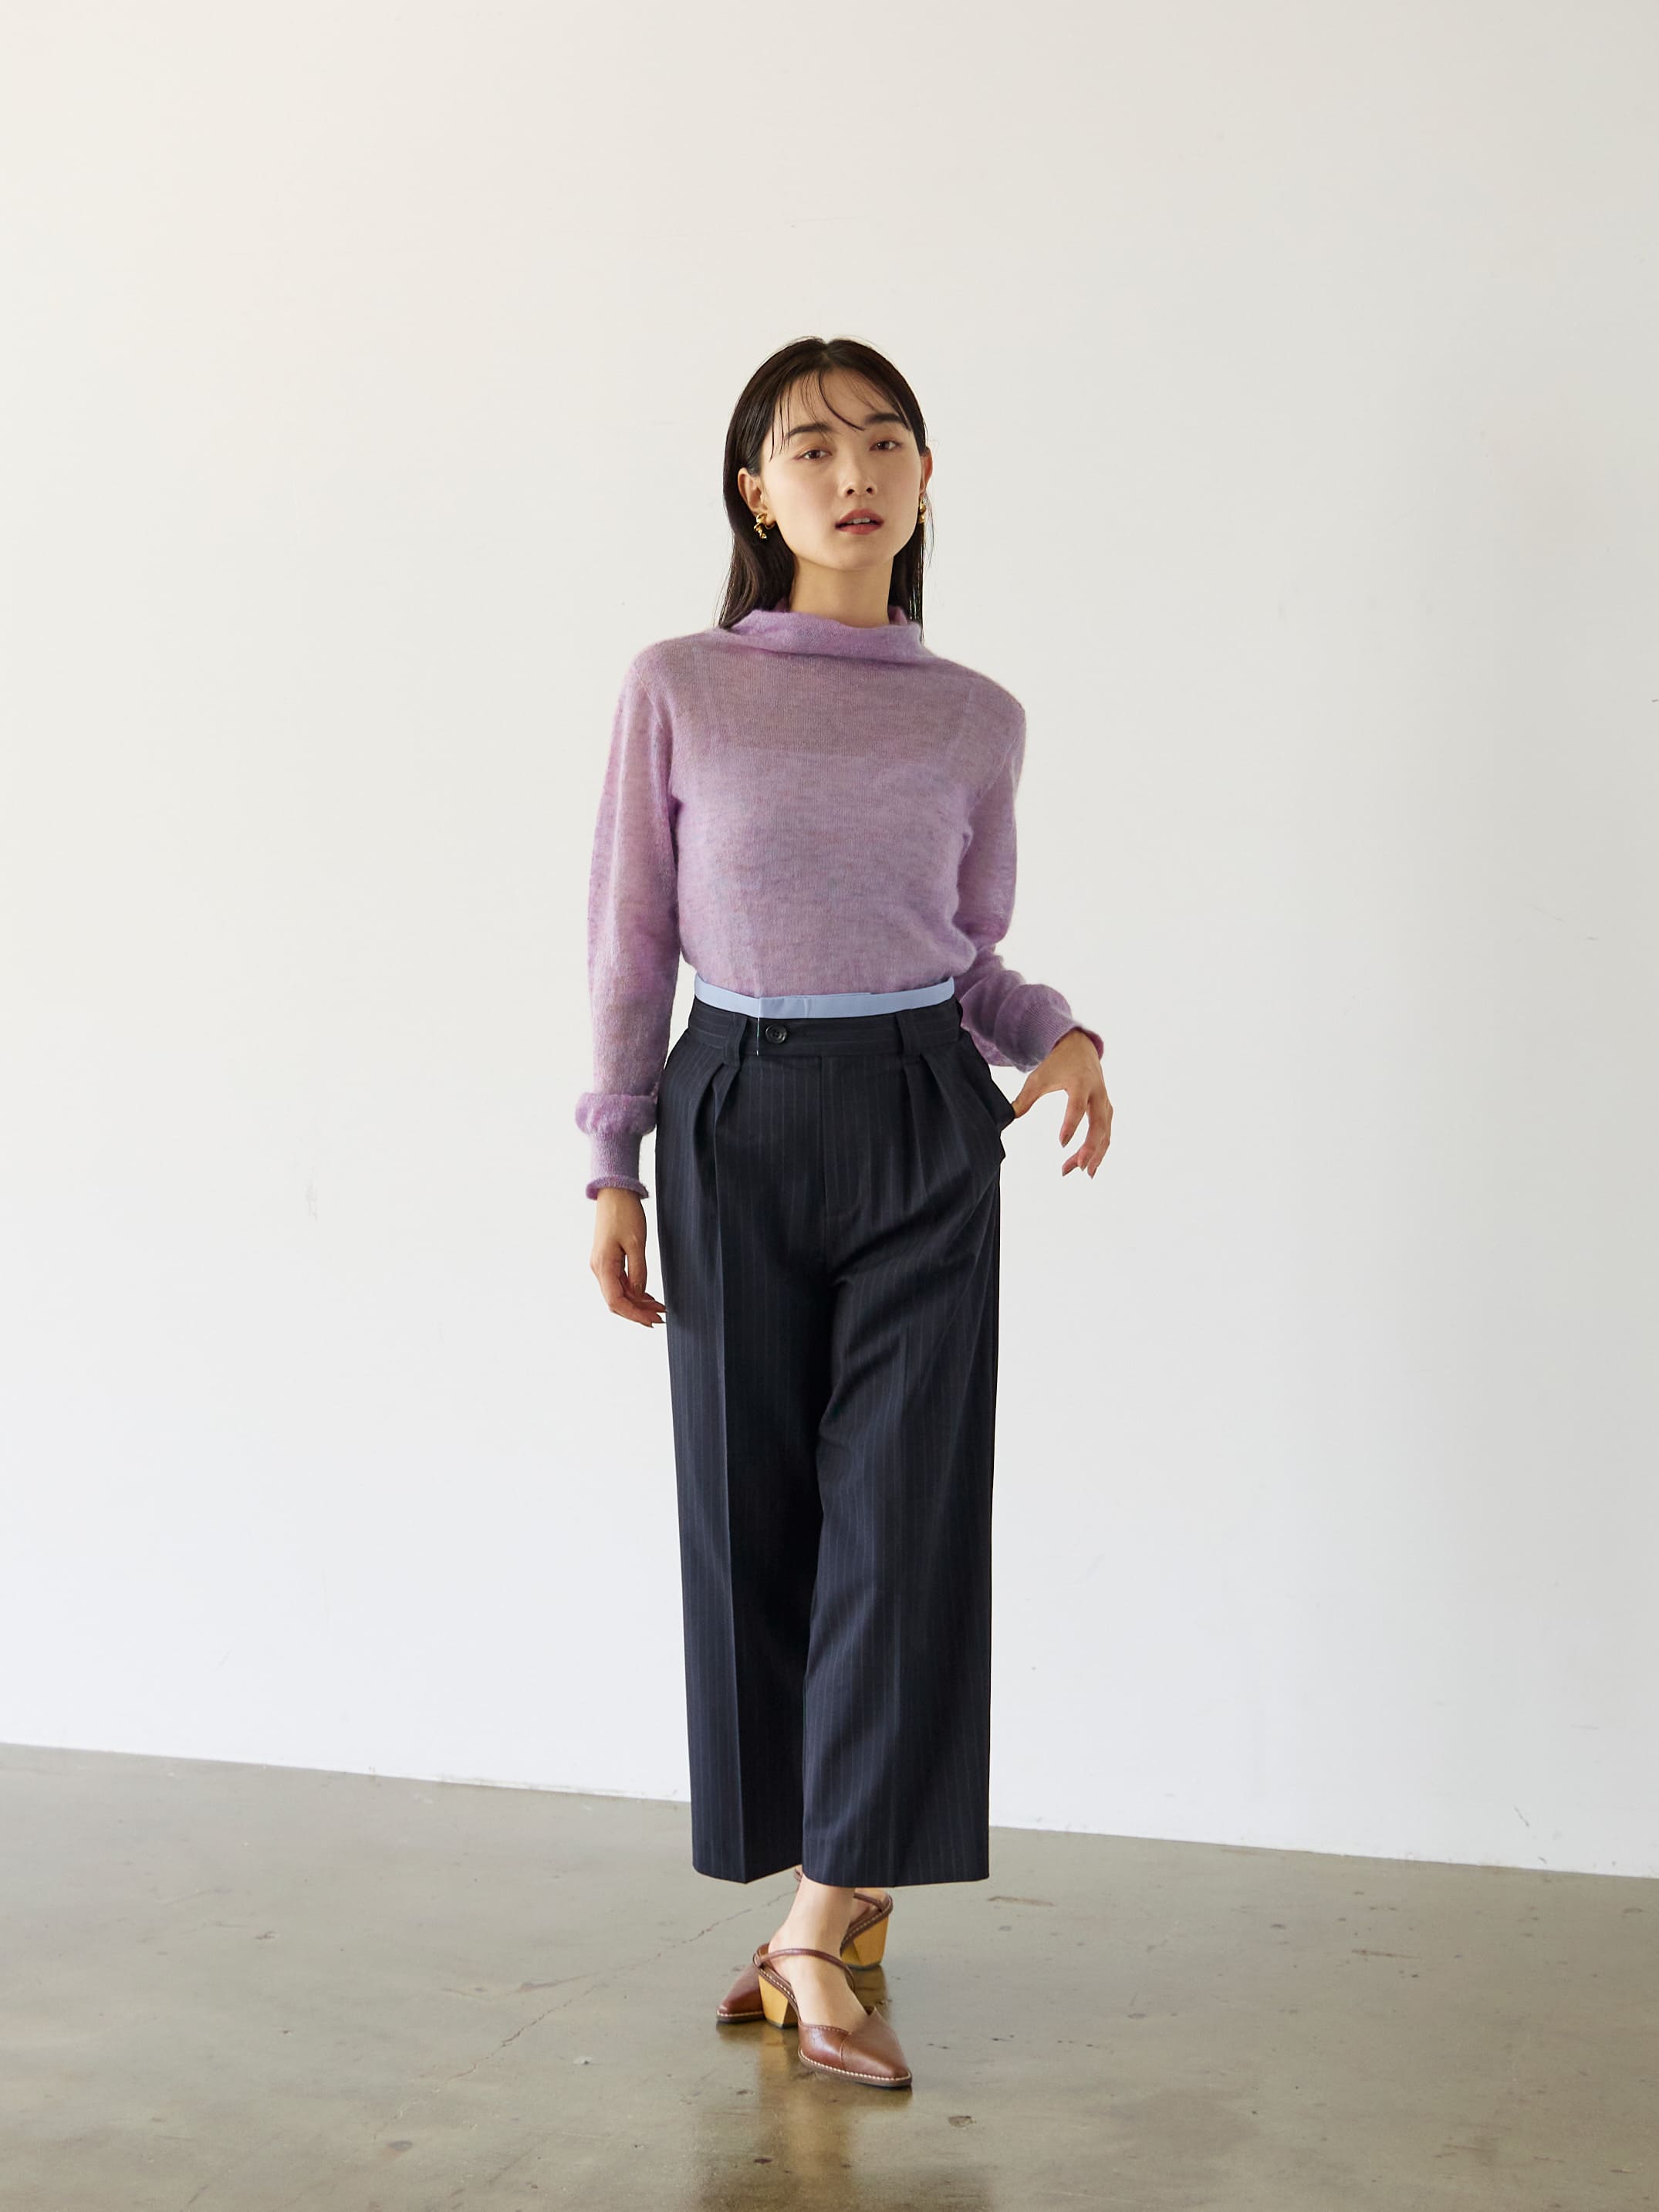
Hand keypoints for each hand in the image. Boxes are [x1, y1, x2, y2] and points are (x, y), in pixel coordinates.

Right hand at [590, 1188, 666, 1325]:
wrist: (614, 1192)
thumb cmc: (624, 1213)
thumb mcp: (637, 1243)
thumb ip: (638, 1271)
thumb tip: (639, 1294)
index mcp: (603, 1265)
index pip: (616, 1301)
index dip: (634, 1314)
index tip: (653, 1320)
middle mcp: (599, 1268)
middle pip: (616, 1301)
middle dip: (637, 1312)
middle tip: (660, 1317)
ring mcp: (602, 1265)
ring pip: (619, 1293)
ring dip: (637, 1303)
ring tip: (659, 1308)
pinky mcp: (608, 1260)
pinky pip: (620, 1282)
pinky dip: (634, 1292)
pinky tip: (649, 1297)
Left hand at [1009, 1028, 1112, 1177]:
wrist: (1081, 1048)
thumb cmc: (1058, 1063)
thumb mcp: (1038, 1077)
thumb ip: (1025, 1099)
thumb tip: (1008, 1118)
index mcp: (1080, 1083)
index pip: (1076, 1107)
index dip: (1070, 1125)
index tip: (1061, 1144)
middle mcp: (1097, 1094)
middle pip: (1098, 1124)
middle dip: (1090, 1147)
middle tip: (1078, 1167)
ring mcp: (1105, 1103)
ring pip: (1105, 1132)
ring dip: (1096, 1154)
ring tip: (1083, 1173)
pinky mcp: (1107, 1110)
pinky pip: (1106, 1133)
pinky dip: (1100, 1150)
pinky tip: (1091, 1167)